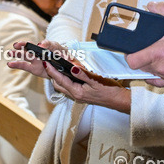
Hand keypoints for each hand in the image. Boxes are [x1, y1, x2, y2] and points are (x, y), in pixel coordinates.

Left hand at [8, 41, 130, 112]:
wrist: (118, 100)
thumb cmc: (109, 90)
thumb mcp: (97, 80)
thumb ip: (83, 74)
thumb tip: (72, 67)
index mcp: (77, 91)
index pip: (61, 80)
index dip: (52, 71)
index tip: (45, 62)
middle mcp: (75, 95)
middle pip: (58, 84)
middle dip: (51, 74)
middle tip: (47, 62)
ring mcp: (78, 96)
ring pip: (62, 86)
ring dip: (57, 77)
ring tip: (53, 66)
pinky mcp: (81, 95)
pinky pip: (68, 87)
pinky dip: (64, 80)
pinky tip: (66, 74)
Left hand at [125, 2, 163, 86]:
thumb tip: (152, 6)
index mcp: (159, 53)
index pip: (132, 60)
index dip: (128, 54)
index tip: (131, 49)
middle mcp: (161, 68)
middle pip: (140, 67)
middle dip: (140, 57)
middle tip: (146, 47)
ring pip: (150, 74)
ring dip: (150, 66)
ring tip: (156, 55)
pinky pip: (159, 82)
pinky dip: (157, 76)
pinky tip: (162, 67)